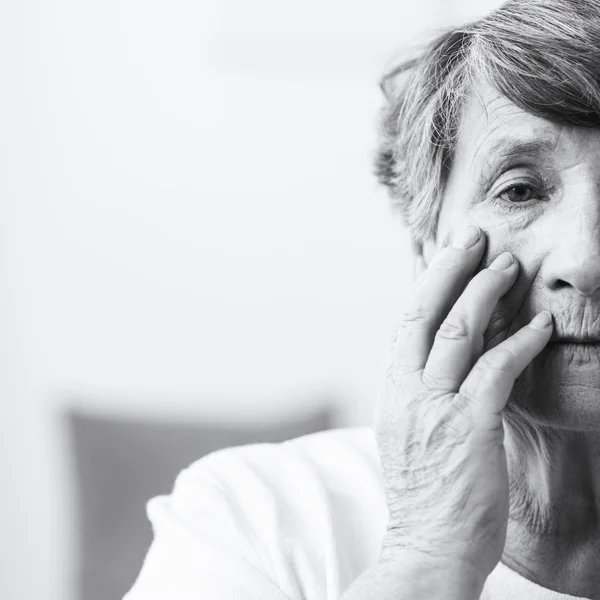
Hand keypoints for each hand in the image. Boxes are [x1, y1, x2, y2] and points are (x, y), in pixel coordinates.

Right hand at [375, 224, 552, 580]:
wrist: (425, 547)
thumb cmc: (424, 493)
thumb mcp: (407, 433)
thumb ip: (418, 392)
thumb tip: (437, 360)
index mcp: (391, 391)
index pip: (406, 324)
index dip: (426, 284)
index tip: (445, 253)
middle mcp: (406, 391)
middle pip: (424, 314)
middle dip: (450, 269)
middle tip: (474, 234)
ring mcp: (434, 407)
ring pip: (457, 333)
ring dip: (485, 293)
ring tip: (510, 264)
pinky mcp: (468, 427)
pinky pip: (494, 371)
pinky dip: (519, 342)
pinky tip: (540, 325)